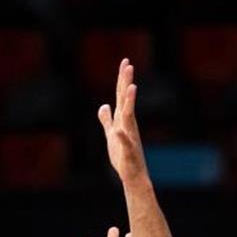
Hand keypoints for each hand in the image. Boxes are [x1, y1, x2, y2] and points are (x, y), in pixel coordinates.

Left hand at [98, 58, 147, 183]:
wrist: (132, 175)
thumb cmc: (123, 156)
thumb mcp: (111, 134)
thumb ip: (107, 120)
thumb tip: (103, 106)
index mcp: (123, 120)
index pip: (121, 96)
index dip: (122, 79)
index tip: (125, 61)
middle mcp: (128, 125)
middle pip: (126, 101)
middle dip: (126, 83)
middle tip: (128, 64)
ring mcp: (130, 137)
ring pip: (129, 117)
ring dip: (129, 103)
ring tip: (131, 87)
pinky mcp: (129, 151)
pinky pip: (126, 143)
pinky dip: (122, 136)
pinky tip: (119, 130)